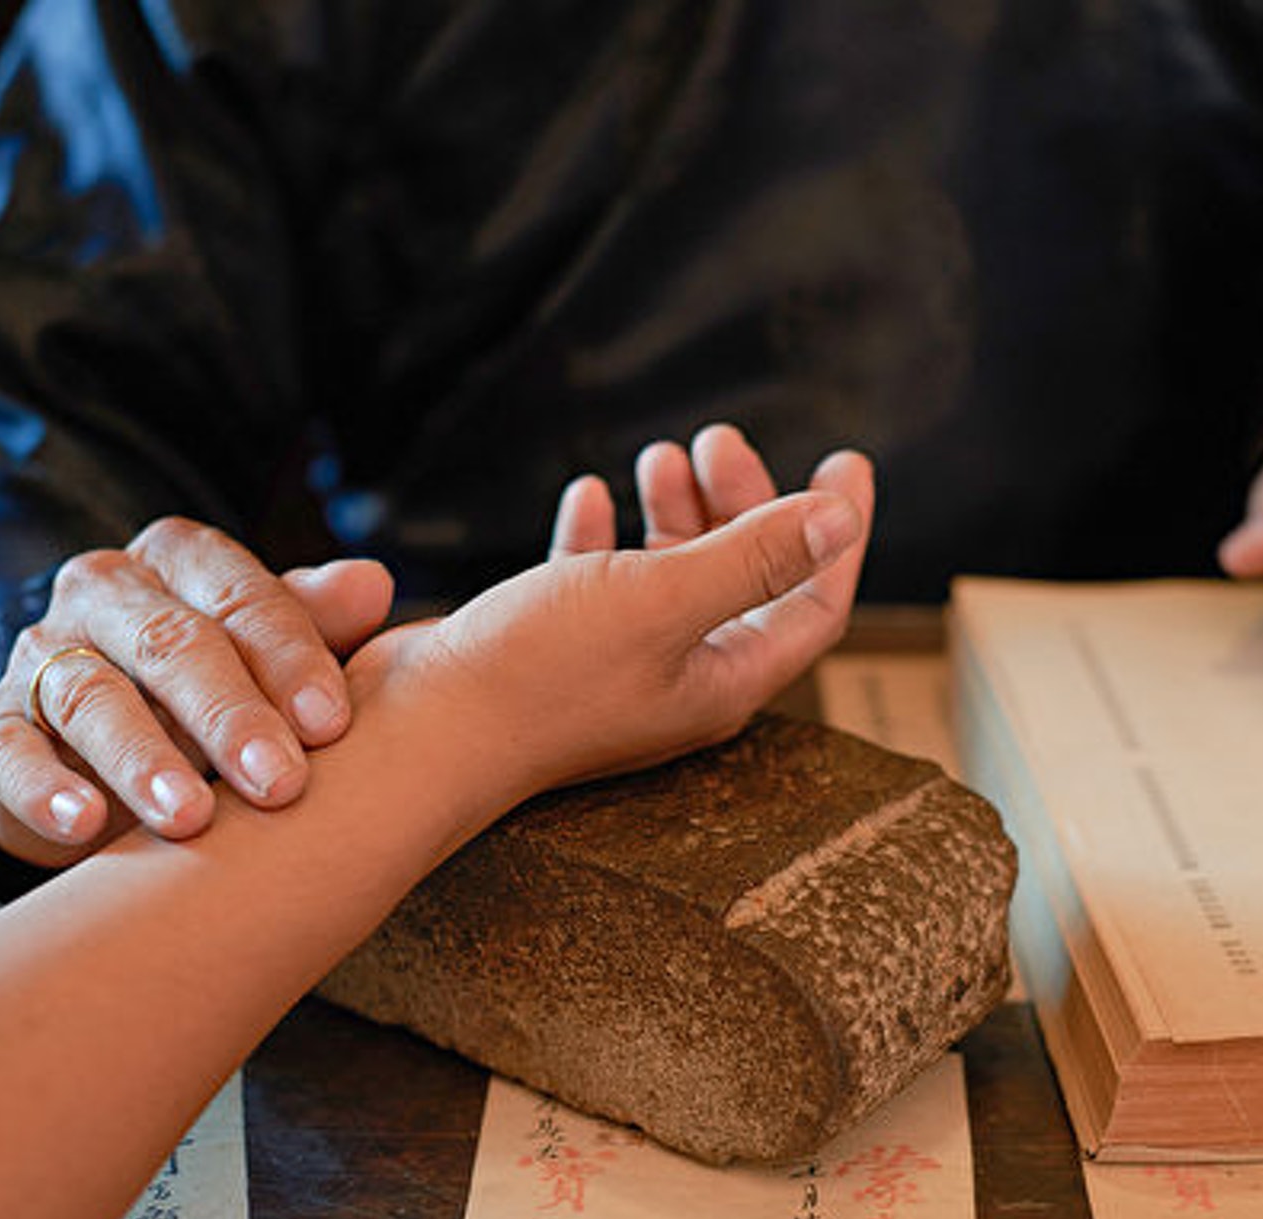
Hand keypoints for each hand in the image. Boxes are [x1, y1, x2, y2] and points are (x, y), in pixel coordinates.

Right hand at [0, 518, 395, 862]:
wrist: (111, 736)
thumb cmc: (222, 681)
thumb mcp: (272, 645)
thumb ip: (318, 617)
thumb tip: (373, 583)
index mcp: (182, 560)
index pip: (242, 597)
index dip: (289, 659)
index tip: (330, 725)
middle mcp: (108, 593)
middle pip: (171, 643)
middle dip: (229, 716)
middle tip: (279, 783)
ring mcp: (45, 655)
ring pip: (92, 698)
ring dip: (144, 760)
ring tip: (191, 818)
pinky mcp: (0, 725)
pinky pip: (11, 752)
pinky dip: (45, 790)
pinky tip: (85, 825)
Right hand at [346, 425, 873, 812]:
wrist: (417, 734)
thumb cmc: (538, 676)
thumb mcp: (662, 599)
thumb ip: (756, 558)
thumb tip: (842, 519)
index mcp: (724, 681)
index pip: (815, 605)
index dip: (839, 534)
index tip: (846, 460)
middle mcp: (679, 679)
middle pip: (744, 581)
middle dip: (743, 504)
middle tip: (717, 439)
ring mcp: (616, 669)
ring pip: (671, 577)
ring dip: (677, 513)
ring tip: (661, 455)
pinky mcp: (554, 653)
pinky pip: (597, 586)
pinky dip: (603, 537)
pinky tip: (587, 498)